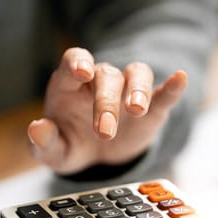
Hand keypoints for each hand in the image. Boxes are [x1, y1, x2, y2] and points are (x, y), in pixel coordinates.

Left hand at [27, 47, 186, 174]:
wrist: (99, 157)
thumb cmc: (72, 144)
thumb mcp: (54, 151)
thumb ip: (43, 143)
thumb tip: (37, 129)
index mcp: (71, 84)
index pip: (74, 60)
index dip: (78, 62)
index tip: (82, 71)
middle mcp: (100, 80)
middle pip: (107, 76)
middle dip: (106, 102)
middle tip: (104, 131)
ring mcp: (128, 91)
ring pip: (136, 74)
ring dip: (137, 89)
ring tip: (137, 109)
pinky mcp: (151, 108)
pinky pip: (162, 92)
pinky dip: (172, 86)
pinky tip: (180, 79)